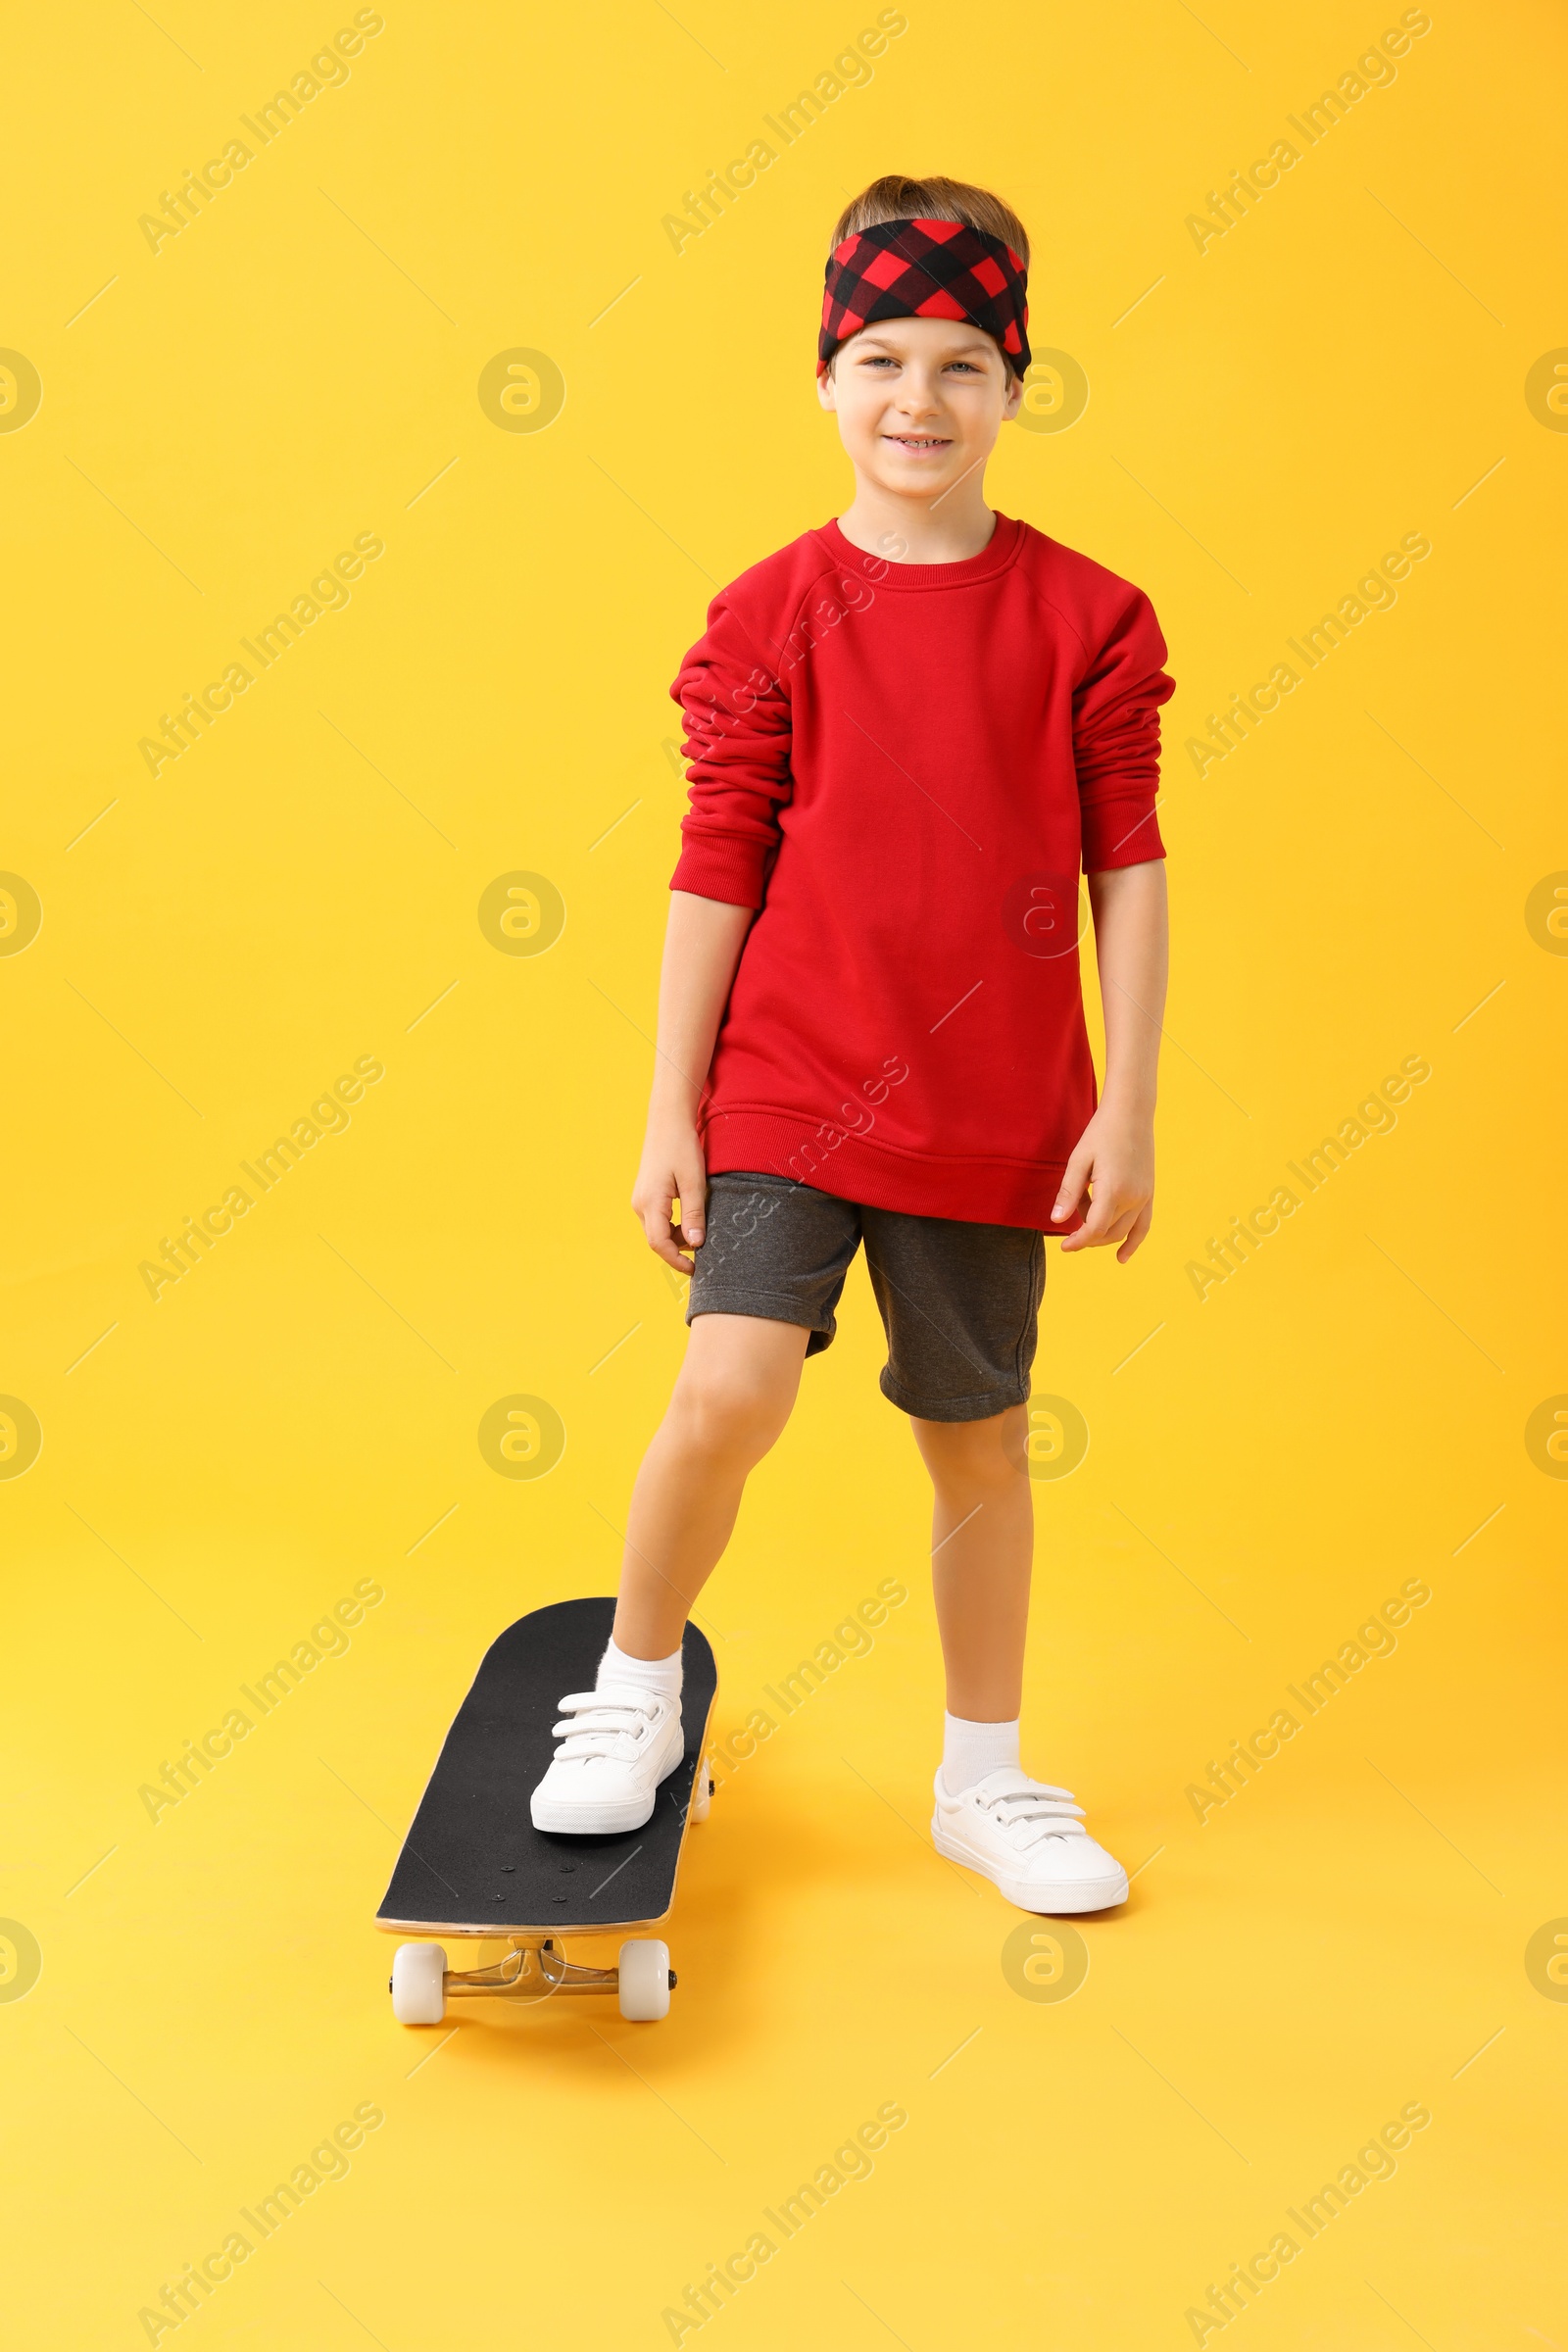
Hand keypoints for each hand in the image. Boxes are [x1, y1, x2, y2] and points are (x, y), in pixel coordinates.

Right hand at [632, 1115, 707, 1270]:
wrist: (668, 1121)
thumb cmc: (682, 1147)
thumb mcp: (694, 1182)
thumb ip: (694, 1214)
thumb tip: (696, 1244)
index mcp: (650, 1203)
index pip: (659, 1244)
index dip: (676, 1260)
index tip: (695, 1269)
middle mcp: (640, 1204)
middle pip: (657, 1240)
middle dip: (678, 1250)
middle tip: (704, 1252)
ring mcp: (640, 1200)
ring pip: (657, 1231)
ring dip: (677, 1238)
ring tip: (700, 1232)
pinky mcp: (646, 1195)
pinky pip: (657, 1220)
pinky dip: (673, 1226)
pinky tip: (690, 1220)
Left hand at [1050, 1101, 1153, 1260]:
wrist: (1131, 1113)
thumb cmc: (1101, 1133)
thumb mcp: (1079, 1160)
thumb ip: (1069, 1193)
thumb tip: (1056, 1220)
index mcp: (1113, 1190)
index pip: (1094, 1230)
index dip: (1077, 1241)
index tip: (1063, 1246)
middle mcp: (1133, 1198)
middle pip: (1107, 1233)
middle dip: (1086, 1236)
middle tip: (1069, 1225)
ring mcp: (1144, 1197)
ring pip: (1122, 1231)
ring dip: (1101, 1233)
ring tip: (1085, 1215)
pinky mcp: (1149, 1193)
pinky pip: (1143, 1226)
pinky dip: (1133, 1242)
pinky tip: (1122, 1258)